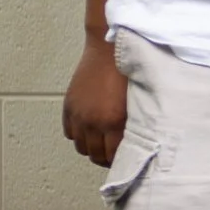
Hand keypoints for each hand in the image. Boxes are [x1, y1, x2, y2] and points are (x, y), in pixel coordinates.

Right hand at [62, 39, 126, 166]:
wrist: (110, 48)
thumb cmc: (131, 70)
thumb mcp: (140, 100)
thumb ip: (136, 122)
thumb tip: (138, 142)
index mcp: (113, 121)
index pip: (112, 156)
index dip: (120, 161)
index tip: (128, 159)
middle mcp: (92, 121)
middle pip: (95, 155)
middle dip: (106, 158)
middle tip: (116, 154)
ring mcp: (78, 114)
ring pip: (81, 146)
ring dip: (91, 147)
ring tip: (103, 143)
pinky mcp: (69, 106)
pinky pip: (69, 132)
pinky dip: (78, 135)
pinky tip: (90, 130)